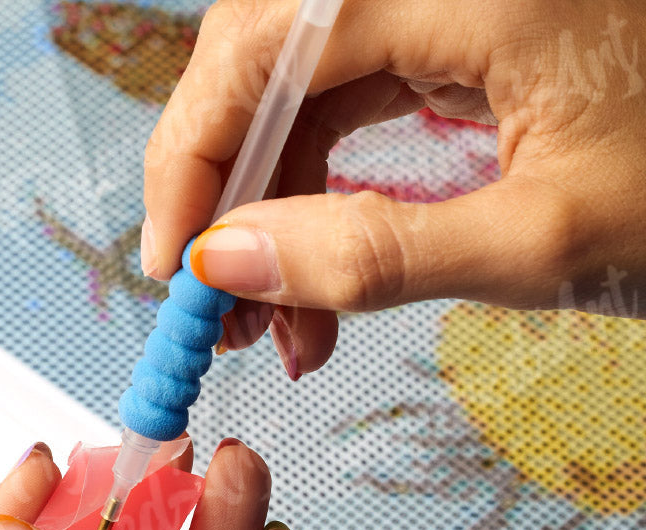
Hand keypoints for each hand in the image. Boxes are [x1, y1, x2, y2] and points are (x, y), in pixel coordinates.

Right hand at [142, 0, 645, 376]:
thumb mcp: (536, 244)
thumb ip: (371, 254)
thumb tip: (226, 261)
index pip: (265, 44)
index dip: (194, 157)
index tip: (174, 266)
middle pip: (261, 52)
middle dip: (223, 189)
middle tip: (222, 305)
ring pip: (291, 82)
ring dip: (266, 204)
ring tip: (279, 318)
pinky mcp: (446, 28)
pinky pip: (339, 97)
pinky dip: (313, 189)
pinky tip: (316, 270)